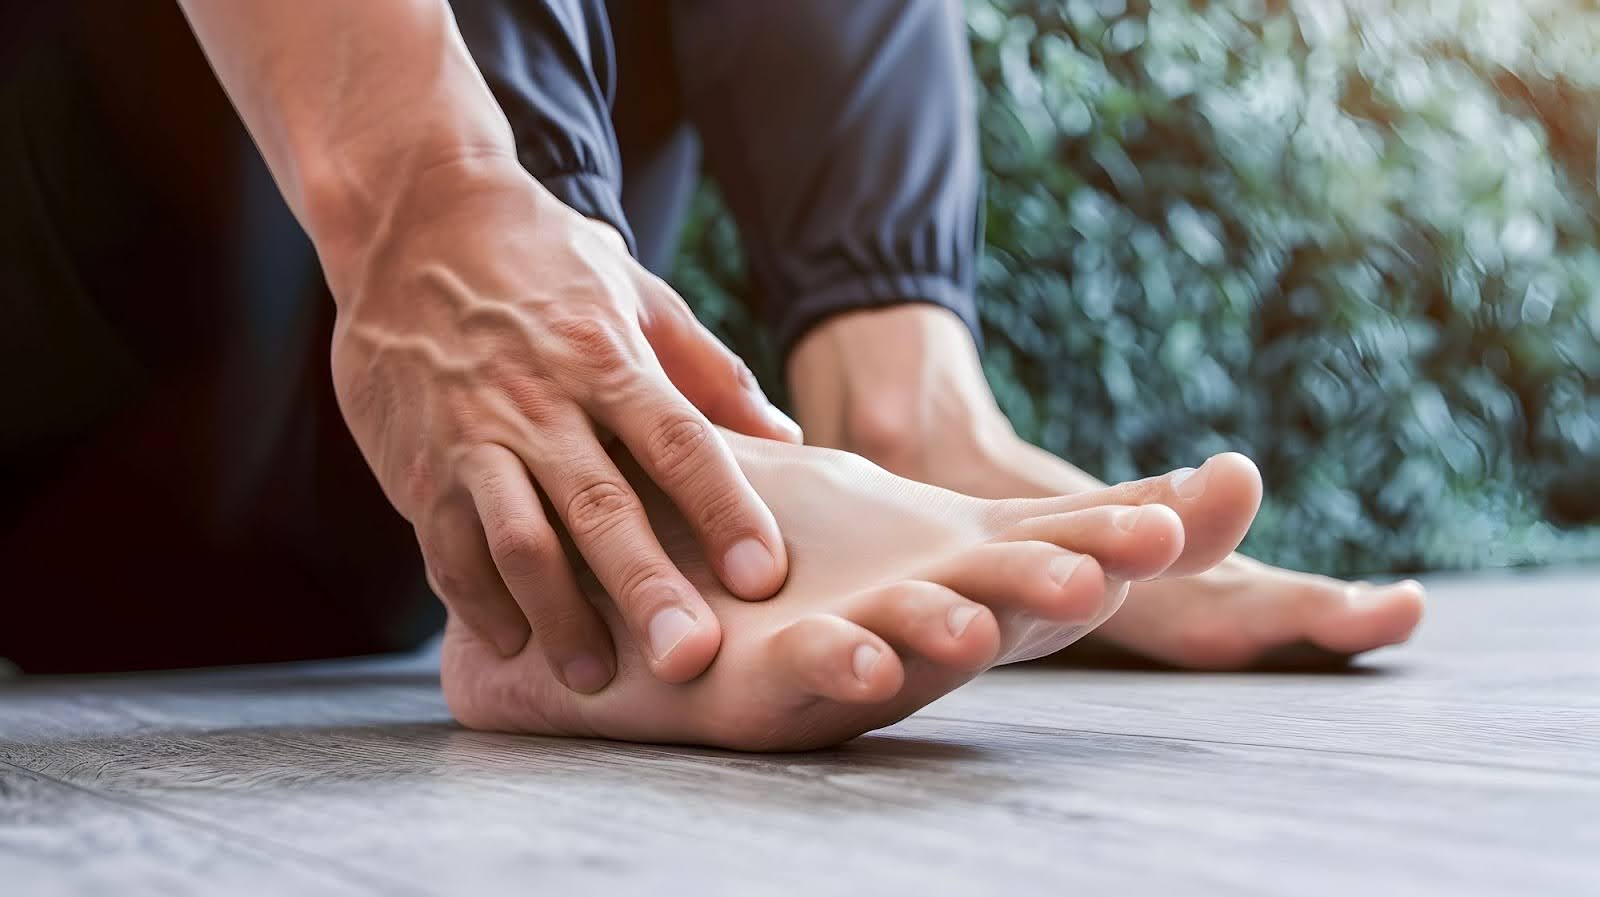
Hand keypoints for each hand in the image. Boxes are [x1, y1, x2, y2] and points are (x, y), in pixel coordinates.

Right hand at [324, 154, 800, 692]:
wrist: (410, 221)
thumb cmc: (542, 261)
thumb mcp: (635, 292)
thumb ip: (709, 369)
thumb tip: (789, 436)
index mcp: (605, 356)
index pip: (677, 440)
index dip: (724, 508)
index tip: (764, 575)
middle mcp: (539, 401)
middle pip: (601, 506)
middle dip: (646, 588)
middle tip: (690, 659)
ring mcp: (471, 437)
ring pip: (518, 539)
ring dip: (557, 615)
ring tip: (596, 678)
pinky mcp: (416, 465)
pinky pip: (447, 548)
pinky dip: (477, 603)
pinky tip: (512, 644)